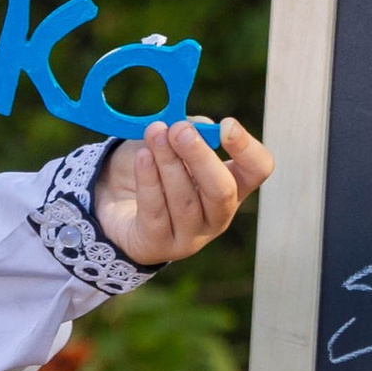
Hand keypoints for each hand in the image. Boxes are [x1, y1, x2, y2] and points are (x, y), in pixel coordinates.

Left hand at [91, 118, 272, 269]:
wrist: (114, 201)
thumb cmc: (153, 169)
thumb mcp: (172, 143)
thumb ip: (188, 131)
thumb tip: (195, 127)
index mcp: (231, 185)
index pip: (257, 170)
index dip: (247, 148)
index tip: (227, 125)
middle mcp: (217, 214)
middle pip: (222, 190)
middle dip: (200, 157)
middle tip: (180, 130)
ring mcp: (190, 236)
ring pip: (185, 201)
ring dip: (169, 163)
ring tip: (154, 135)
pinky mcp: (158, 245)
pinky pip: (155, 212)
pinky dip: (148, 182)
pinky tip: (142, 158)